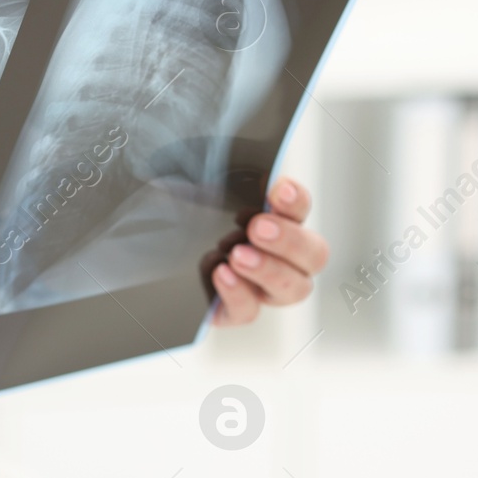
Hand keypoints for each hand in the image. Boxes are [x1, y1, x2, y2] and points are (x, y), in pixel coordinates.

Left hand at [206, 177, 328, 326]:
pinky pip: (249, 310)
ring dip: (269, 269)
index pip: (301, 209)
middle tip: (258, 227)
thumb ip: (219, 187)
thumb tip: (216, 166)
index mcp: (281, 223)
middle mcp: (286, 259)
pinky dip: (238, 293)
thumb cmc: (196, 225)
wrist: (163, 268)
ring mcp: (267, 289)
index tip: (280, 190)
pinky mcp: (241, 311)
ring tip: (238, 256)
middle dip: (289, 239)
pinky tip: (222, 275)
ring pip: (294, 289)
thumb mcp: (202, 199)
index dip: (296, 200)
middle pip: (314, 254)